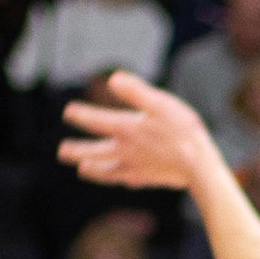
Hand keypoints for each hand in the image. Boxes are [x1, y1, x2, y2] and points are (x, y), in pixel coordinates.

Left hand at [58, 70, 218, 191]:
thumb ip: (136, 92)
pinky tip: (121, 180)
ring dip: (92, 169)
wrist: (197, 165)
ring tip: (82, 170)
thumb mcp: (161, 104)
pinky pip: (125, 180)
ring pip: (105, 170)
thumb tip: (113, 78)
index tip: (68, 112)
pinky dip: (118, 179)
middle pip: (94, 151)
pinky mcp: (145, 179)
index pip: (97, 121)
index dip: (81, 115)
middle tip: (63, 151)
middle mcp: (124, 150)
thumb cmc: (182, 130)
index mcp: (126, 129)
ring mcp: (133, 167)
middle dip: (77, 150)